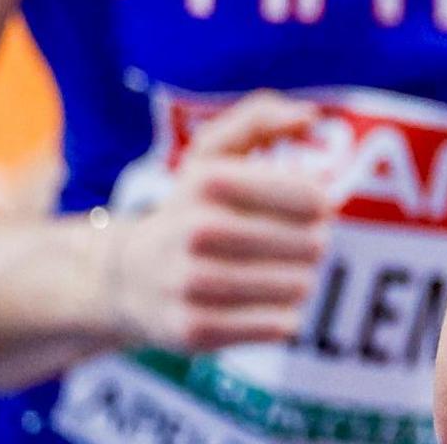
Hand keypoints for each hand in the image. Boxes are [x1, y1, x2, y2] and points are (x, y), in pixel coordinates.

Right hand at [101, 92, 332, 352]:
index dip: (320, 205)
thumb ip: (261, 118)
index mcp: (210, 181)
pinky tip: (262, 303)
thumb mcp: (212, 153)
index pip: (313, 198)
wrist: (126, 278)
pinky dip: (284, 316)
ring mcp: (192, 284)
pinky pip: (279, 326)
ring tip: (278, 272)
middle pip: (312, 244)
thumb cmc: (191, 207)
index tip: (305, 207)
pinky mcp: (194, 330)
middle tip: (293, 243)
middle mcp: (197, 231)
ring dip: (300, 280)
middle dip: (312, 244)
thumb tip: (310, 117)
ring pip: (299, 286)